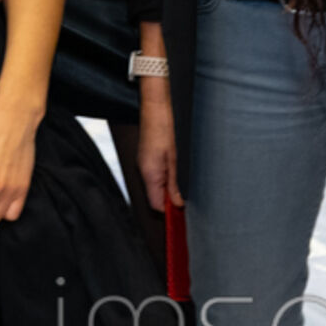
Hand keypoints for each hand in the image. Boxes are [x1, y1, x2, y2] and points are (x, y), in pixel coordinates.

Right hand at [138, 84, 181, 210]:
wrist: (154, 112)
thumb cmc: (164, 132)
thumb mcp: (174, 160)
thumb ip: (173, 184)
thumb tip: (177, 203)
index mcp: (150, 175)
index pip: (156, 205)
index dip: (168, 212)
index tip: (181, 213)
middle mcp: (143, 173)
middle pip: (153, 199)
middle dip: (167, 204)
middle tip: (183, 203)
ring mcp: (142, 167)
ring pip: (152, 190)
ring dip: (165, 193)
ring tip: (179, 190)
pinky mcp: (144, 161)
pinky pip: (151, 180)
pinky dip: (161, 184)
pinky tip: (171, 178)